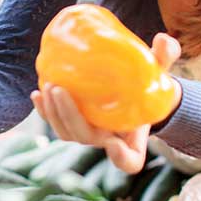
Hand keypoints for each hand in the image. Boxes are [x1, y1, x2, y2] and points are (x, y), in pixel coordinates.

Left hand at [31, 32, 181, 173]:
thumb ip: (164, 56)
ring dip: (53, 114)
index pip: (131, 160)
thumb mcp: (161, 69)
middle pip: (86, 138)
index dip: (122, 157)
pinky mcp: (74, 122)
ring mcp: (89, 133)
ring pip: (67, 133)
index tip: (114, 142)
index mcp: (133, 136)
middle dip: (70, 117)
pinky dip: (43, 112)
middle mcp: (109, 139)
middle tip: (59, 90)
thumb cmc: (148, 83)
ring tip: (48, 87)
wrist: (134, 89)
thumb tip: (162, 40)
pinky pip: (56, 123)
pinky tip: (37, 94)